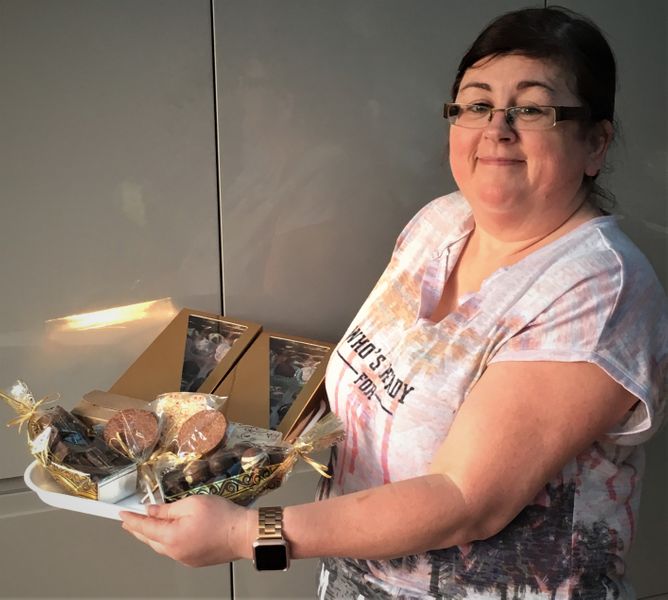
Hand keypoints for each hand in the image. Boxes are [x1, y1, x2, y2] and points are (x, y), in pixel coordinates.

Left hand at [120, 495, 254, 566]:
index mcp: (172, 537)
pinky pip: (173, 550)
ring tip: (147, 525)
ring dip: (152, 535)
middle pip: (150, 539)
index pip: (144, 527)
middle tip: (130, 520)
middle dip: (138, 529)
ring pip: (161, 546)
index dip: (132, 519)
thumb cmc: (223, 517)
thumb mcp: (192, 503)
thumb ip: (168, 509)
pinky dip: (166, 541)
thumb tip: (152, 511)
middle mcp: (175, 551)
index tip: (122, 515)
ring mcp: (185, 558)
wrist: (243, 534)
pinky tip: (169, 532)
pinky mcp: (194, 560)